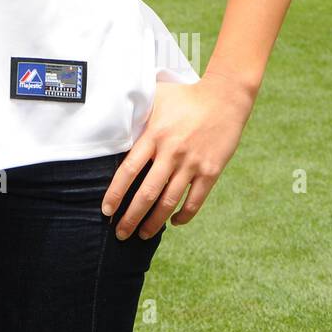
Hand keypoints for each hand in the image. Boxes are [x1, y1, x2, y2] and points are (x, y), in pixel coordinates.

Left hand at [102, 76, 255, 239]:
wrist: (224, 98)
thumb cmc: (185, 96)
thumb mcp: (155, 98)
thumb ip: (136, 114)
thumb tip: (113, 123)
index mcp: (154, 136)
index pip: (128, 171)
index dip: (115, 194)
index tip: (106, 211)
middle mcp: (171, 152)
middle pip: (146, 193)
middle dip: (131, 217)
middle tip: (120, 234)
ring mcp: (192, 164)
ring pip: (169, 202)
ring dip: (154, 222)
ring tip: (142, 235)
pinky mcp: (211, 171)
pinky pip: (195, 201)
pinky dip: (184, 215)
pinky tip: (174, 222)